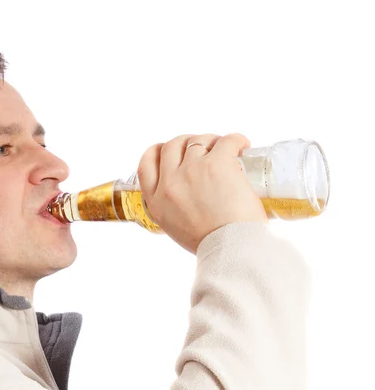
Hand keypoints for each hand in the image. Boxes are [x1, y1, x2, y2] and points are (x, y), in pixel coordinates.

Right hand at [137, 133, 268, 253]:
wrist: (232, 249)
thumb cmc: (212, 245)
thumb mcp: (176, 229)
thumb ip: (174, 210)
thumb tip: (190, 197)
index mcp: (157, 202)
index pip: (146, 165)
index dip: (157, 152)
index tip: (169, 150)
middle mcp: (170, 183)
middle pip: (171, 146)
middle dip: (186, 142)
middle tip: (203, 148)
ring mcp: (192, 170)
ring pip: (197, 141)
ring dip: (211, 141)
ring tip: (225, 150)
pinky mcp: (217, 163)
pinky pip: (226, 141)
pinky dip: (236, 140)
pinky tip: (242, 146)